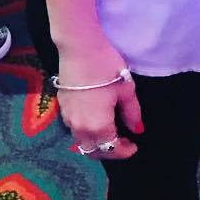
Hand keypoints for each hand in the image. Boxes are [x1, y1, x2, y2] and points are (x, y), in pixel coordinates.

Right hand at [56, 38, 142, 161]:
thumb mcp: (126, 89)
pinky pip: (74, 129)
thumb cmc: (106, 67)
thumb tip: (137, 130)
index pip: (111, 149)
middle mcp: (79, 127)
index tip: (134, 146)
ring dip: (96, 143)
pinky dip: (86, 132)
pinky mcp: (61, 107)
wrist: (79, 48)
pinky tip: (96, 120)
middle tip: (124, 142)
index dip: (124, 152)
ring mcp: (67, 117)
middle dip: (109, 152)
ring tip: (112, 132)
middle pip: (93, 151)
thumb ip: (132, 113)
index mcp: (97, 125)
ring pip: (81, 141)